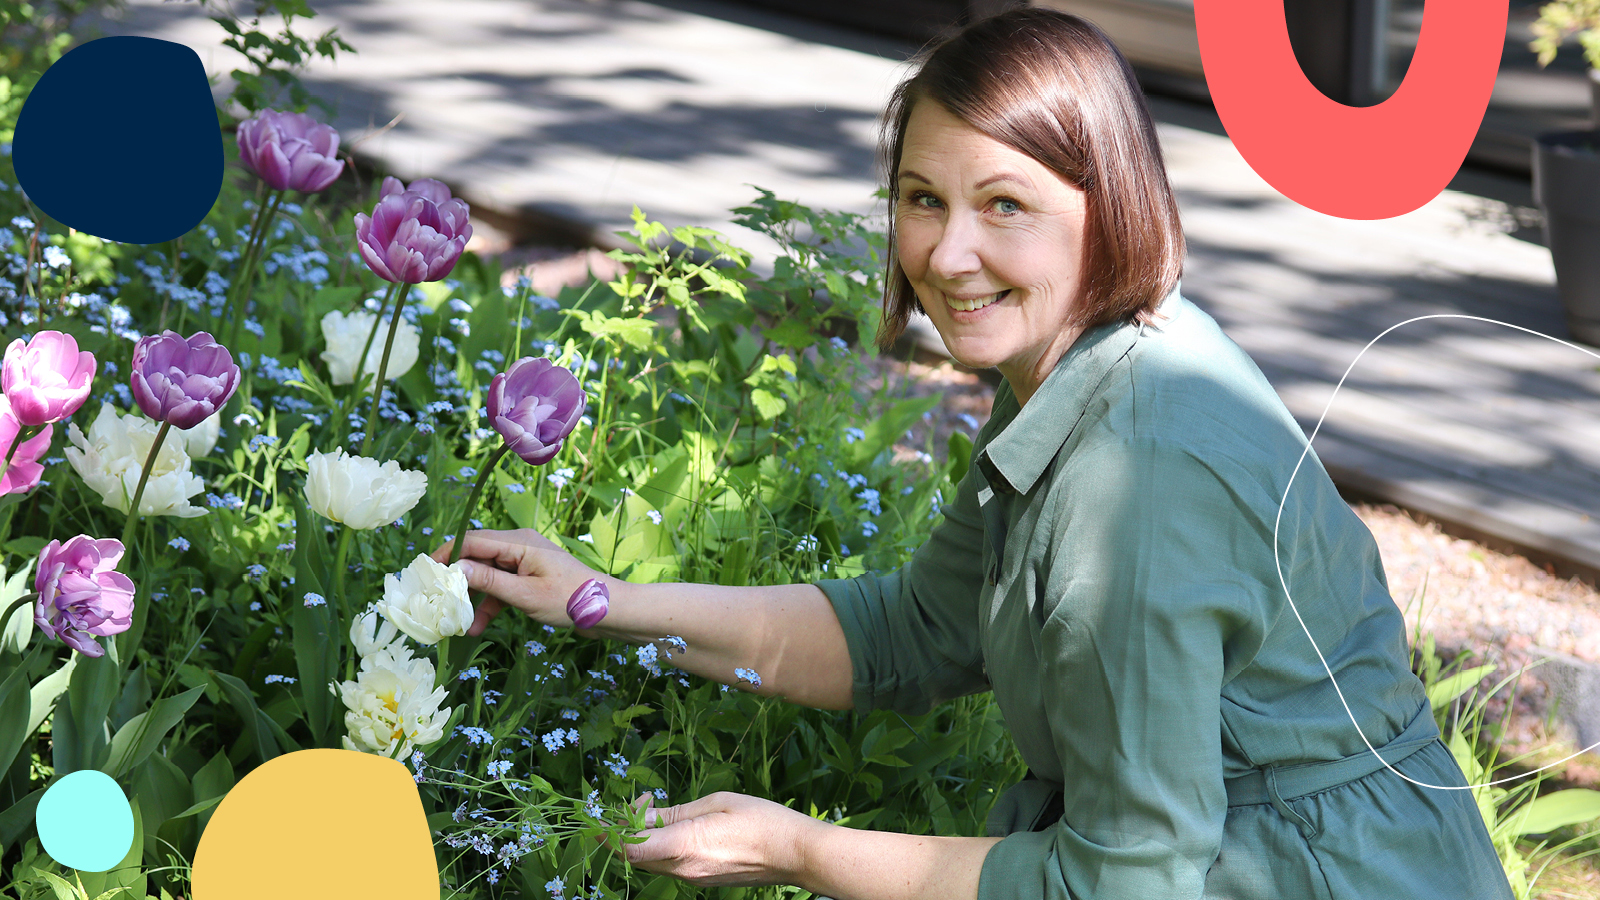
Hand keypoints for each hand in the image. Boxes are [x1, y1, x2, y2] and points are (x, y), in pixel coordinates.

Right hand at [430, 528, 609, 635]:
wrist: (608, 612)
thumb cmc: (571, 600)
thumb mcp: (525, 595)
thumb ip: (490, 582)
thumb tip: (456, 570)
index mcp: (520, 542)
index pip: (472, 540)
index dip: (446, 554)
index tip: (423, 573)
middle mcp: (520, 546)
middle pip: (476, 556)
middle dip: (455, 578)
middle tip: (432, 598)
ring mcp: (524, 562)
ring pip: (486, 575)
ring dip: (471, 598)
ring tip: (453, 622)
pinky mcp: (529, 578)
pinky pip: (501, 586)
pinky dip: (489, 604)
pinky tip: (475, 627)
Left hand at [598, 791, 816, 887]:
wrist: (795, 854)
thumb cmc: (761, 821)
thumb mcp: (716, 804)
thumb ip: (675, 812)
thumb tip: (643, 813)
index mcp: (685, 847)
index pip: (630, 848)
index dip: (609, 834)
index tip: (602, 815)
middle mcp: (684, 869)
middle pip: (636, 856)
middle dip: (625, 831)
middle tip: (637, 803)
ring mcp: (694, 879)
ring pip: (652, 861)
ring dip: (644, 838)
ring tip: (655, 809)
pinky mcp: (703, 881)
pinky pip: (671, 865)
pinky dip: (662, 846)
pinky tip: (675, 826)